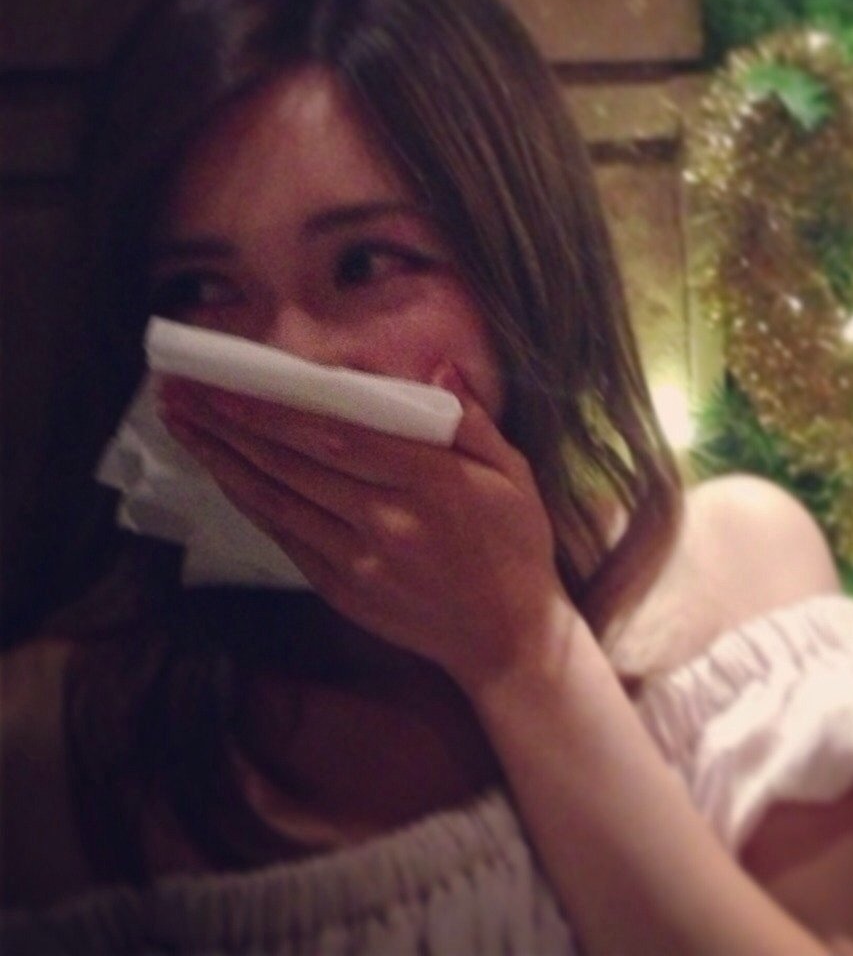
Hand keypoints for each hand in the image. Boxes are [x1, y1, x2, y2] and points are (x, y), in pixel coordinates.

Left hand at [158, 366, 567, 684]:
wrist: (507, 638)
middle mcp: (386, 520)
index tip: (231, 382)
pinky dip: (250, 502)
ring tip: (183, 426)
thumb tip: (438, 370)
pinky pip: (285, 537)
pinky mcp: (342, 588)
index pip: (338, 436)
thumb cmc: (515, 546)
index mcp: (431, 483)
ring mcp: (359, 560)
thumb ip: (473, 421)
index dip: (277, 410)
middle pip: (293, 464)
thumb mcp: (513, 474)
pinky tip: (225, 475)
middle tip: (180, 391)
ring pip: (277, 500)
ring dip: (223, 461)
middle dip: (230, 424)